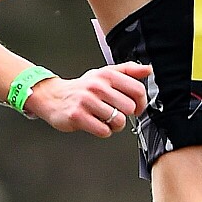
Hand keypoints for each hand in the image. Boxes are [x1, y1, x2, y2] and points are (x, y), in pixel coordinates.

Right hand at [27, 62, 151, 137]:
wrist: (53, 96)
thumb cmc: (82, 88)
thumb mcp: (104, 74)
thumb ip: (128, 71)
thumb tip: (148, 69)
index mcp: (107, 75)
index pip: (137, 90)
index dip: (141, 103)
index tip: (136, 108)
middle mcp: (97, 86)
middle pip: (129, 108)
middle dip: (125, 115)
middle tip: (115, 114)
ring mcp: (87, 101)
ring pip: (118, 121)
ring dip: (114, 125)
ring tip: (104, 119)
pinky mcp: (78, 116)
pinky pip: (103, 131)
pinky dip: (103, 131)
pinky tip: (95, 124)